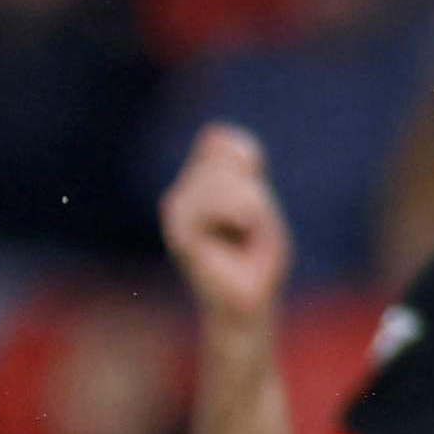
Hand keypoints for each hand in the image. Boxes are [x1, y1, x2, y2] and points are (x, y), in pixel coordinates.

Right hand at [159, 122, 292, 333]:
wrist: (246, 301)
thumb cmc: (254, 257)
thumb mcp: (257, 201)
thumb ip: (240, 164)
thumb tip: (214, 132)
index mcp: (195, 182)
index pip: (226, 143)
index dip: (250, 167)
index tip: (249, 208)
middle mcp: (179, 192)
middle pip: (229, 159)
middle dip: (253, 192)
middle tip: (248, 229)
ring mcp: (175, 209)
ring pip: (228, 183)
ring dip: (252, 209)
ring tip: (242, 237)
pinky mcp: (181, 229)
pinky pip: (226, 204)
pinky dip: (246, 220)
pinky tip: (235, 239)